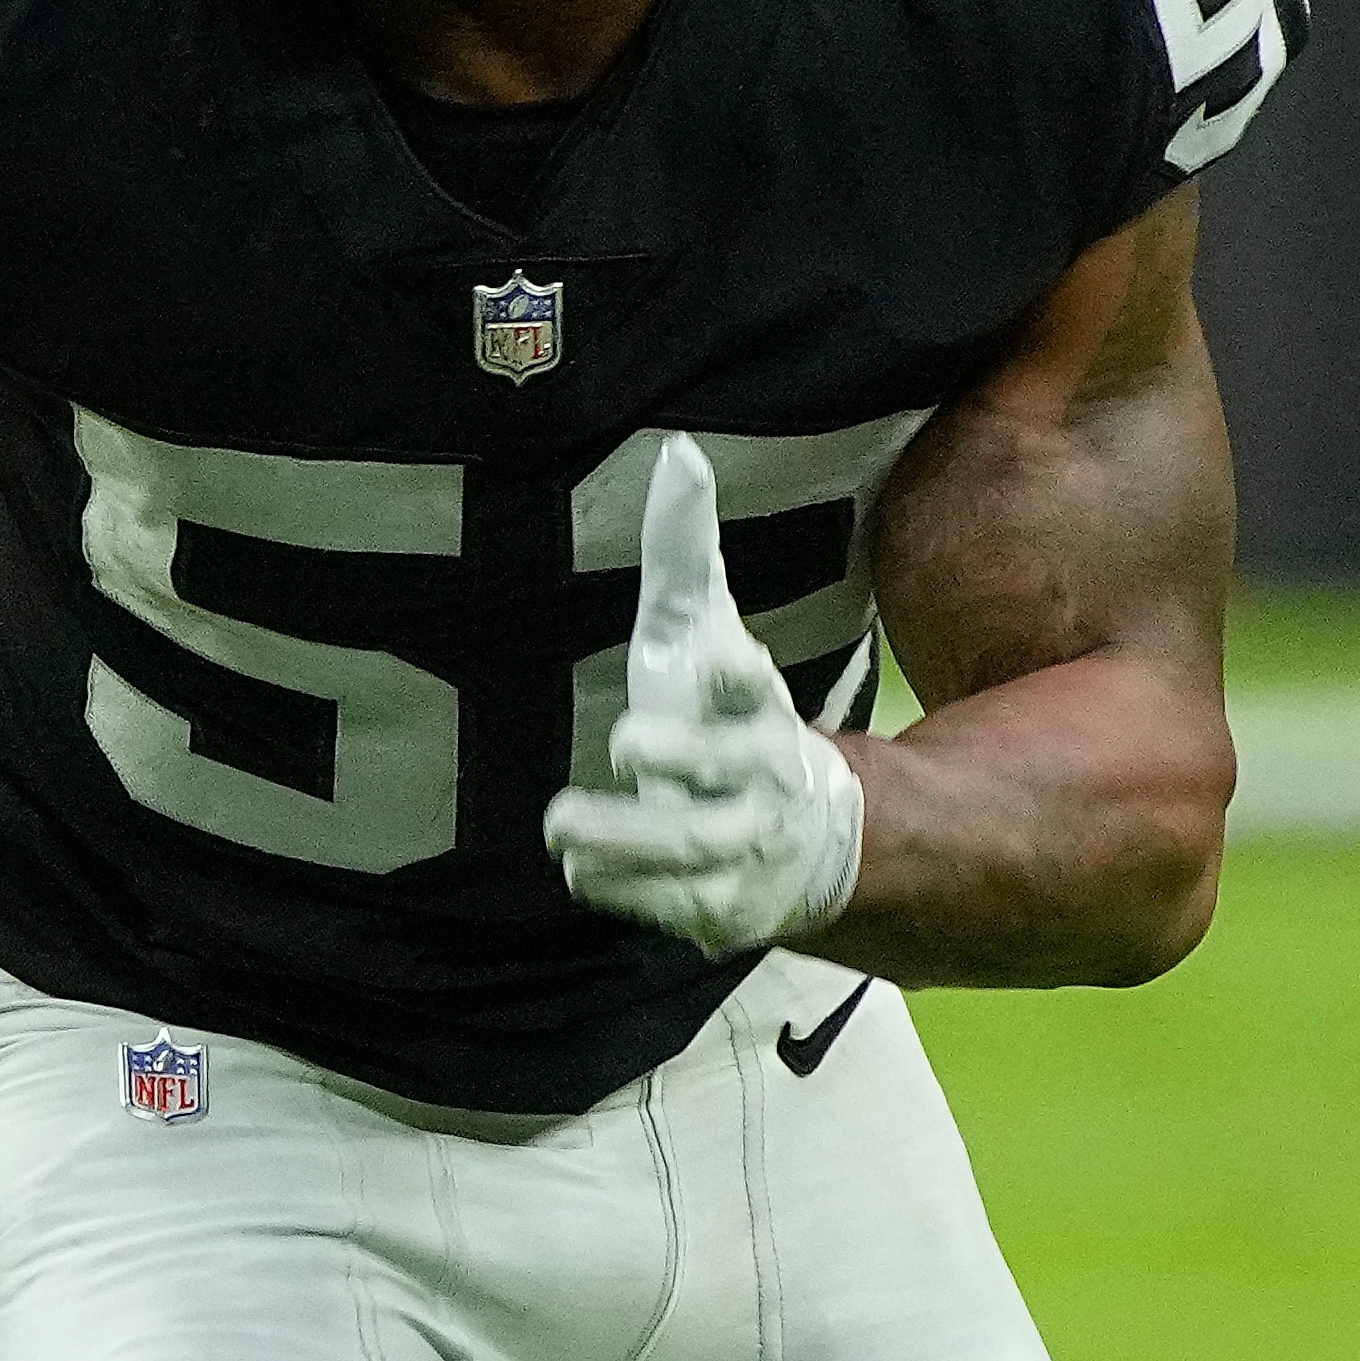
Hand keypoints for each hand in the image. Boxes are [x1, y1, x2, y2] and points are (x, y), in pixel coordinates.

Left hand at [541, 432, 865, 956]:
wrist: (798, 834)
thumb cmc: (721, 711)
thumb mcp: (698, 630)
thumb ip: (685, 552)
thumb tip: (677, 451)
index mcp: (756, 705)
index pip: (753, 686)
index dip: (738, 672)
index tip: (717, 654)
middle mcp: (758, 777)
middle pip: (724, 770)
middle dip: (680, 756)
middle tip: (627, 740)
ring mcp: (744, 849)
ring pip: (689, 849)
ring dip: (627, 836)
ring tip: (562, 825)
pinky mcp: (721, 909)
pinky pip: (668, 906)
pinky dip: (621, 889)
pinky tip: (578, 866)